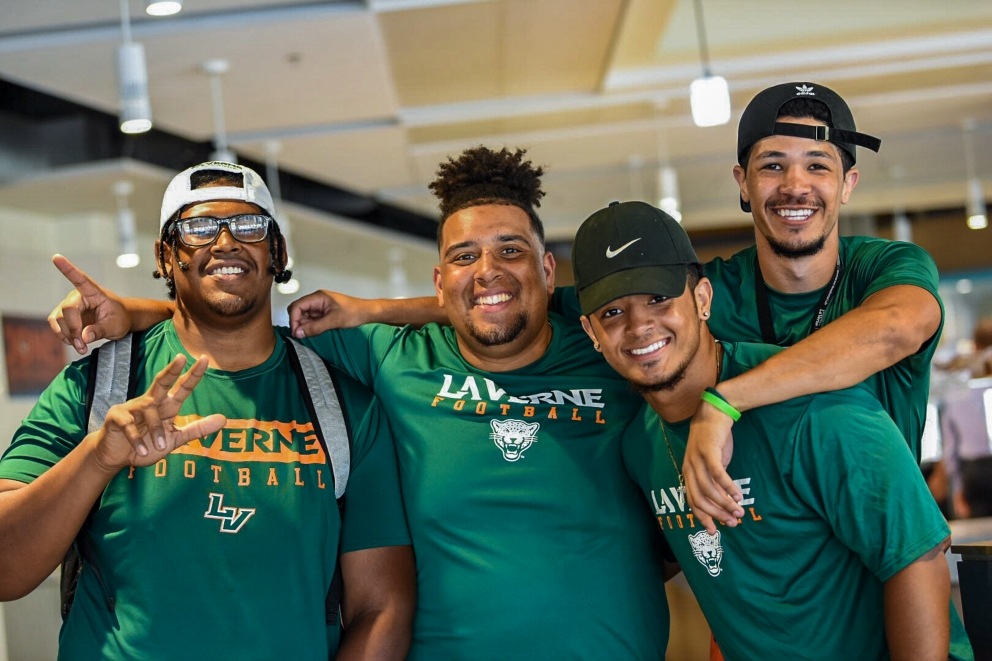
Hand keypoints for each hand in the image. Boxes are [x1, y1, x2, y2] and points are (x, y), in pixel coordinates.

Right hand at [48, 255, 130, 353]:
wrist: (118, 321)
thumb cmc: (119, 318)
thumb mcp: (115, 326)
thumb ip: (100, 330)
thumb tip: (84, 337)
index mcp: (94, 292)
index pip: (80, 279)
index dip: (67, 269)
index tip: (56, 257)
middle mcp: (78, 296)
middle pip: (67, 310)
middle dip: (73, 329)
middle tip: (83, 345)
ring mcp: (68, 305)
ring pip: (58, 319)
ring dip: (67, 335)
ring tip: (81, 346)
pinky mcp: (63, 316)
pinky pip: (56, 326)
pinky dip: (63, 336)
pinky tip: (75, 342)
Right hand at [94, 354, 225, 470]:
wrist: (116, 457)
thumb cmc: (147, 445)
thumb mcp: (175, 439)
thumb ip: (198, 429)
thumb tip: (224, 419)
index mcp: (167, 406)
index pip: (182, 388)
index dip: (193, 374)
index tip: (205, 359)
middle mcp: (151, 402)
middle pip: (162, 382)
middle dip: (171, 370)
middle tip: (182, 357)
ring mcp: (132, 408)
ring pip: (149, 409)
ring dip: (155, 429)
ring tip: (159, 446)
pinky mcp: (117, 417)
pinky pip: (129, 424)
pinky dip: (137, 439)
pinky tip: (141, 449)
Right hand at [289, 290, 372, 337]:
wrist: (368, 313)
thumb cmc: (355, 312)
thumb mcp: (334, 321)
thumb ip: (315, 327)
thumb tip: (300, 332)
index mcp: (318, 297)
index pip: (297, 306)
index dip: (293, 319)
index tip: (297, 332)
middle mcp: (317, 300)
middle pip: (298, 311)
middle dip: (298, 323)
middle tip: (302, 335)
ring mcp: (320, 307)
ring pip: (305, 317)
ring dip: (305, 326)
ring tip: (312, 334)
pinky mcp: (324, 314)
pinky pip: (312, 320)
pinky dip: (312, 327)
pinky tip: (316, 333)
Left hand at [683, 401, 743, 534]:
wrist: (715, 413)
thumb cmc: (716, 441)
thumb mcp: (714, 464)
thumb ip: (715, 482)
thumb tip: (726, 504)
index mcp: (688, 472)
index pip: (692, 501)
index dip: (703, 518)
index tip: (714, 531)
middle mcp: (689, 468)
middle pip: (700, 499)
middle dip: (716, 514)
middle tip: (732, 522)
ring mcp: (697, 459)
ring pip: (709, 489)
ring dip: (725, 503)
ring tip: (739, 511)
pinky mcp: (708, 452)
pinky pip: (718, 474)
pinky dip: (728, 487)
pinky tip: (738, 495)